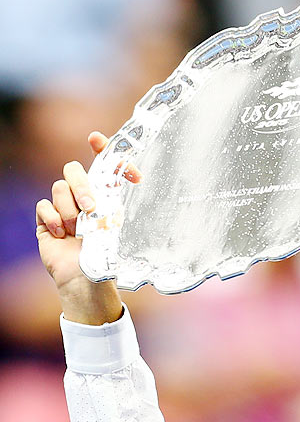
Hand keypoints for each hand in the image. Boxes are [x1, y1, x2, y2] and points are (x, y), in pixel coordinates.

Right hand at [35, 132, 140, 324]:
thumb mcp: (118, 231)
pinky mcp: (45, 219)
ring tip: (77, 231)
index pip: (101, 164)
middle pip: (73, 169)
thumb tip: (133, 180)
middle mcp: (82, 197)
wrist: (85, 282)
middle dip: (82, 186)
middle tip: (92, 209)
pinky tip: (60, 235)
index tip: (96, 139)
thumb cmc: (105, 260)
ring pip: (59, 187)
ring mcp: (62, 207)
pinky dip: (52, 219)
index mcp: (104, 195)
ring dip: (69, 209)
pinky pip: (43, 205)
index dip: (100, 148)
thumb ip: (118, 206)